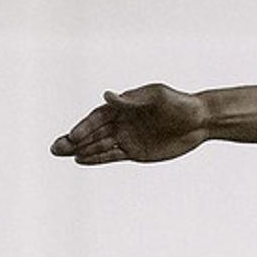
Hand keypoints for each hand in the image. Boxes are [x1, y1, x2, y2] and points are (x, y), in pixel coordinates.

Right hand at [50, 84, 209, 164]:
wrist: (200, 121)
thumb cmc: (180, 104)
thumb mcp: (158, 98)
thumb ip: (133, 100)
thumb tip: (107, 96)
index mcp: (126, 105)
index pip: (99, 116)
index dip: (85, 126)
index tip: (74, 136)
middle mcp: (123, 121)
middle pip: (94, 132)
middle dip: (74, 140)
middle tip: (55, 148)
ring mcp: (128, 137)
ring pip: (99, 145)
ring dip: (81, 150)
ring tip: (62, 154)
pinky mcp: (135, 151)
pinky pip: (112, 155)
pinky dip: (97, 158)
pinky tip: (81, 160)